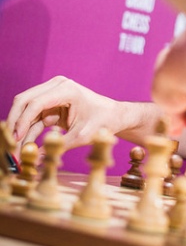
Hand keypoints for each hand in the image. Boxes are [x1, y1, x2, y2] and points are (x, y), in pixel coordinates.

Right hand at [6, 76, 120, 150]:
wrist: (115, 116)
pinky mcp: (51, 103)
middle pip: (24, 101)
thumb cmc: (103, 122)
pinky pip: (34, 117)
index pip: (36, 103)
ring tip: (17, 149)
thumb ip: (59, 146)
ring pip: (26, 110)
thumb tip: (37, 160)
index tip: (16, 139)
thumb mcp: (82, 136)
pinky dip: (29, 130)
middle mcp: (56, 86)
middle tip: (10, 143)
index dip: (23, 121)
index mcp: (66, 89)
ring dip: (20, 129)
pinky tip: (25, 146)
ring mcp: (52, 92)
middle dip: (15, 123)